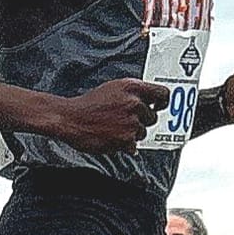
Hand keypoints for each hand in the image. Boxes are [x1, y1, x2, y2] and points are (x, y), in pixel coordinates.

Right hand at [52, 79, 166, 153]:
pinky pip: (133, 146)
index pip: (162, 94)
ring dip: (131, 134)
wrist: (71, 119)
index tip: (159, 106)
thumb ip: (132, 93)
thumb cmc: (88, 104)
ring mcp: (131, 122)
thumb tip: (148, 101)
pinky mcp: (126, 139)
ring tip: (113, 128)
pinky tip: (110, 137)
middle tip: (123, 120)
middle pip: (151, 117)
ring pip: (142, 133)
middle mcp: (134, 103)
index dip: (163, 102)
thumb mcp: (112, 88)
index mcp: (132, 87)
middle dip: (141, 121)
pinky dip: (123, 146)